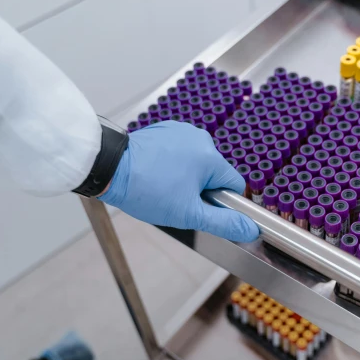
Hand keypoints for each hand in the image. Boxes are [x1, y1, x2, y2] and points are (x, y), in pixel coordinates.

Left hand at [99, 121, 258, 241]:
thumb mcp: (189, 214)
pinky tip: (156, 174)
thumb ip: (223, 222)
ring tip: (163, 187)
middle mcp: (200, 137)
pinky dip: (172, 164)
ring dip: (186, 177)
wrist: (109, 169)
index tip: (199, 207)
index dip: (221, 202)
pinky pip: (180, 151)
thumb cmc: (146, 190)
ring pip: (196, 163)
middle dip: (200, 190)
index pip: (235, 185)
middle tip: (176, 200)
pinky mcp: (165, 130)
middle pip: (215, 173)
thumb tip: (251, 229)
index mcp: (211, 156)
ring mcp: (181, 131)